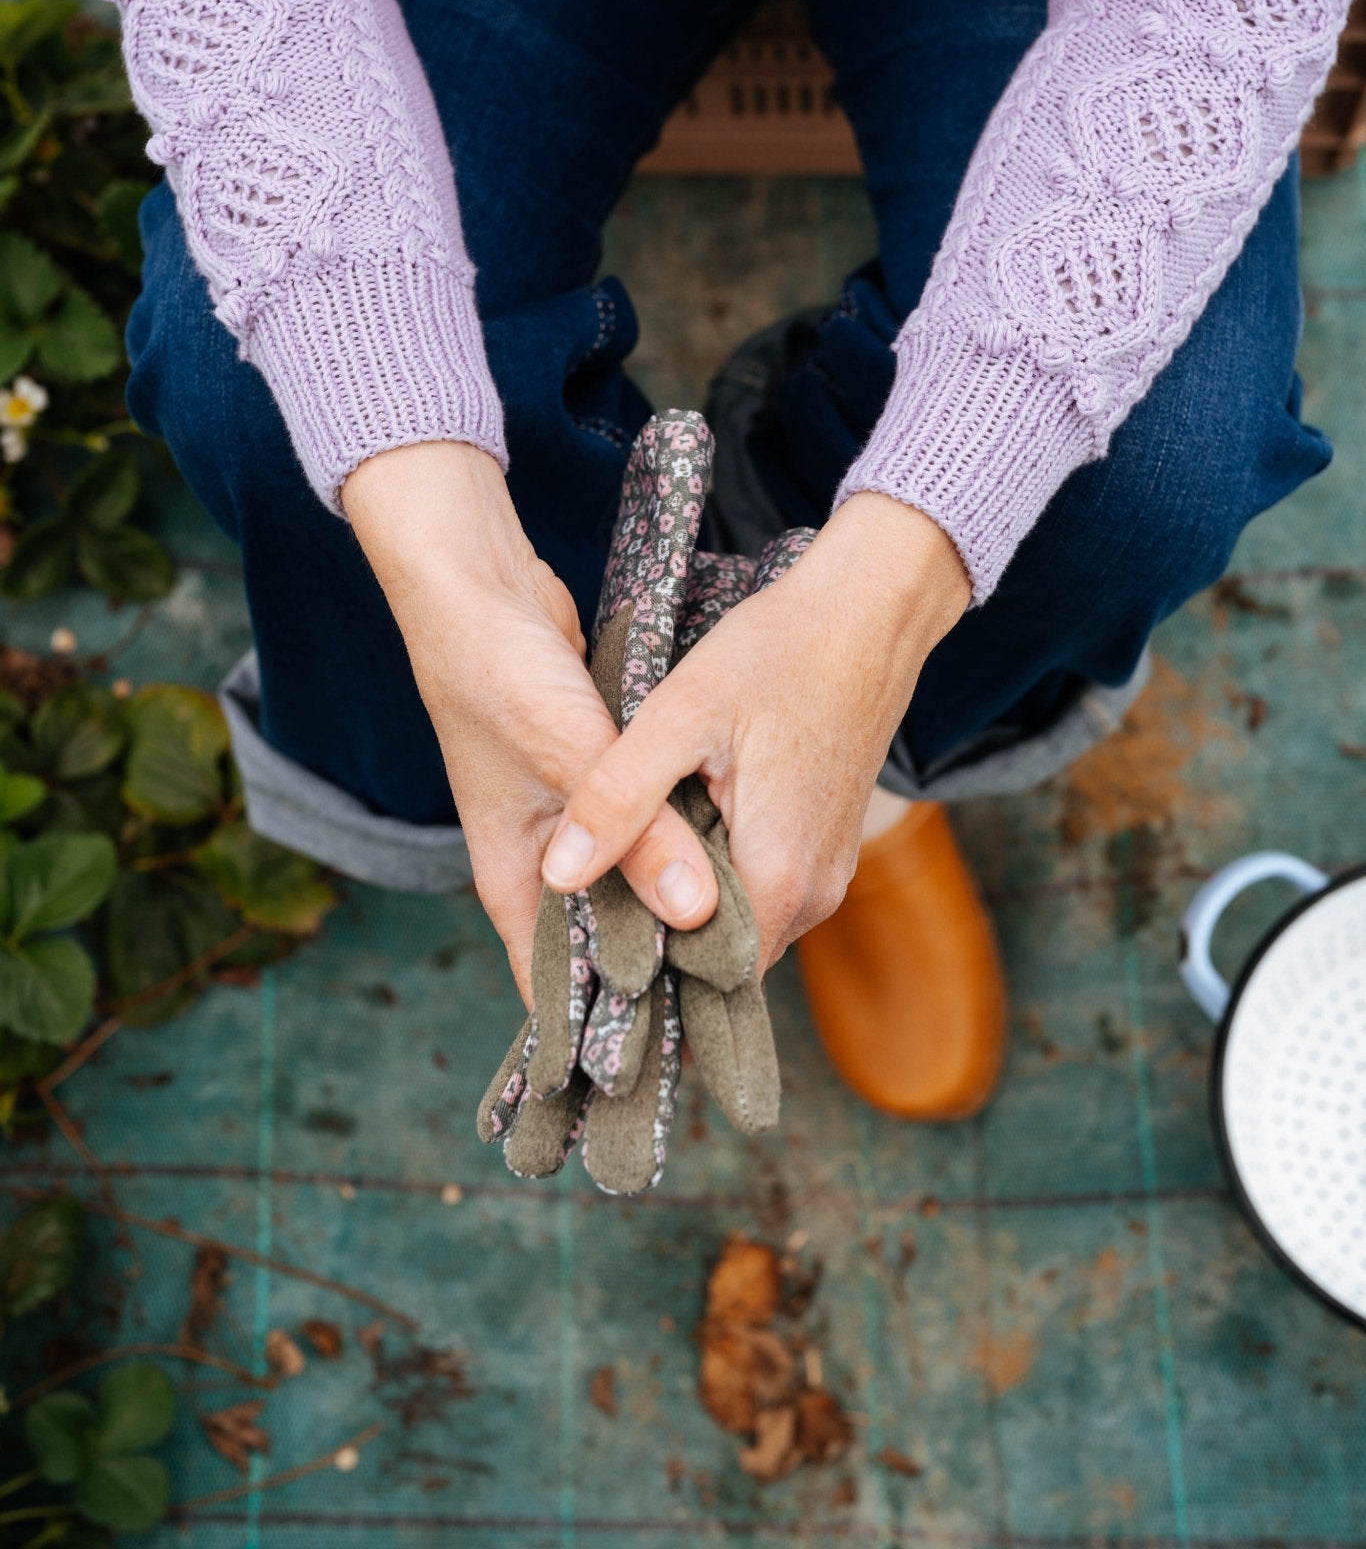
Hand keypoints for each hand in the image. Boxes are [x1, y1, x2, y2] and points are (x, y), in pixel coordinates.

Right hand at [342, 442, 719, 1002]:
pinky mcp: (600, 784)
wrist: (475, 587)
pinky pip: (648, 839)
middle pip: (609, 945)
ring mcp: (572, 826)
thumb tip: (698, 913)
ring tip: (755, 949)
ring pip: (636, 889)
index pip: (561, 988)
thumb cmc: (497, 674)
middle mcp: (542, 864)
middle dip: (664, 976)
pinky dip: (681, 853)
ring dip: (680, 909)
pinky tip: (737, 865)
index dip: (616, 1032)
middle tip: (741, 1012)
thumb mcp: (571, 754)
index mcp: (514, 880)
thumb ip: (637, 832)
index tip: (683, 1069)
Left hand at [540, 494, 970, 968]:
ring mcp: (828, 872)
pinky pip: (761, 889)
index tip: (578, 950)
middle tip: (581, 904)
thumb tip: (559, 875)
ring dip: (681, 902)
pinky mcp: (829, 845)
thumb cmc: (779, 652)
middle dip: (652, 939)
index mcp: (777, 879)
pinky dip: (713, 874)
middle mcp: (813, 895)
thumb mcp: (679, 715)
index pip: (697, 980)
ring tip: (616, 866)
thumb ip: (618, 798)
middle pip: (715, 958)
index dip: (634, 972)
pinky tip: (670, 831)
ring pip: (737, 923)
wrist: (871, 611)